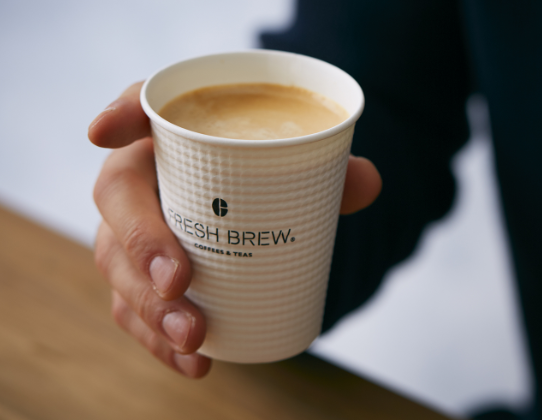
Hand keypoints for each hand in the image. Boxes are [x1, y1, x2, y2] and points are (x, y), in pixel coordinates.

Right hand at [88, 82, 381, 377]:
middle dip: (141, 241)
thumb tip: (368, 182)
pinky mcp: (137, 278)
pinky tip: (194, 362)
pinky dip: (159, 340)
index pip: (136, 107)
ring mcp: (131, 231)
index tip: (105, 130)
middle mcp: (141, 178)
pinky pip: (133, 309)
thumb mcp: (299, 175)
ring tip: (192, 335)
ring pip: (116, 263)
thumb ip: (333, 175)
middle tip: (179, 281)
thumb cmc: (265, 186)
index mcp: (171, 135)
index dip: (117, 114)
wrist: (250, 221)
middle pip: (118, 197)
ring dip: (148, 306)